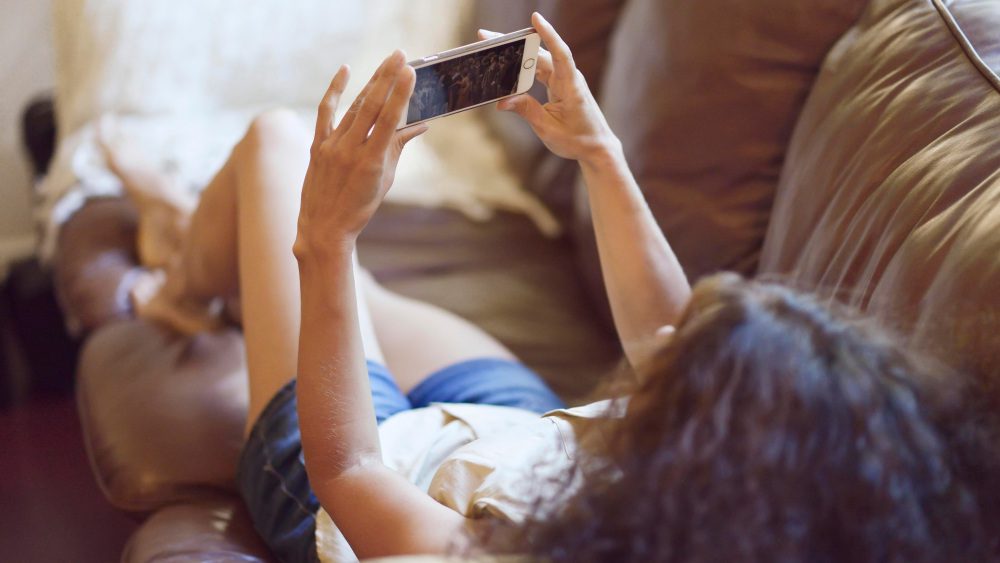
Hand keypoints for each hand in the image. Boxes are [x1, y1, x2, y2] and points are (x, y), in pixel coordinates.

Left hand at [294, 52, 427, 260]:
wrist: (324, 228)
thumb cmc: (360, 207)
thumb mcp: (385, 180)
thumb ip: (398, 148)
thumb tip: (420, 125)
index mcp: (371, 161)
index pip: (389, 120)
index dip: (400, 94)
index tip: (410, 71)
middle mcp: (350, 150)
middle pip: (371, 106)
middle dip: (387, 78)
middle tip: (400, 55)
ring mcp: (331, 146)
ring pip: (354, 107)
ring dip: (371, 82)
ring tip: (386, 62)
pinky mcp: (318, 145)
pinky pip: (326, 112)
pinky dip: (335, 91)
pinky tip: (346, 71)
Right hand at [480, 13, 618, 162]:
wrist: (597, 147)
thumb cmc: (577, 139)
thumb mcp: (547, 129)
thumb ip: (526, 111)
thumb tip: (502, 101)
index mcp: (570, 86)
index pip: (560, 53)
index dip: (548, 34)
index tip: (535, 18)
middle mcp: (568, 78)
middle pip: (541, 53)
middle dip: (515, 43)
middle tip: (487, 36)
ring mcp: (564, 80)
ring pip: (538, 61)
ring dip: (517, 54)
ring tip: (492, 48)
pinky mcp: (559, 85)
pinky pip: (539, 70)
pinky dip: (524, 67)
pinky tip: (508, 65)